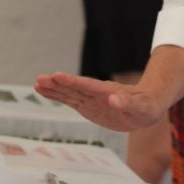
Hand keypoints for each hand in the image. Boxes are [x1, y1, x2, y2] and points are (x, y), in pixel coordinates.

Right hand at [34, 72, 164, 131]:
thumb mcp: (141, 107)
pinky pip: (70, 101)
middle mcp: (96, 94)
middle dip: (58, 84)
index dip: (72, 81)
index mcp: (107, 92)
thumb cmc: (146, 106)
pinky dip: (58, 97)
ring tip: (37, 84)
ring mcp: (91, 100)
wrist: (145, 106)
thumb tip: (114, 99)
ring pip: (69, 93)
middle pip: (74, 87)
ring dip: (54, 89)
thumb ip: (127, 103)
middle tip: (40, 79)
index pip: (87, 85)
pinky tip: (46, 92)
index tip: (57, 76)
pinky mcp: (88, 107)